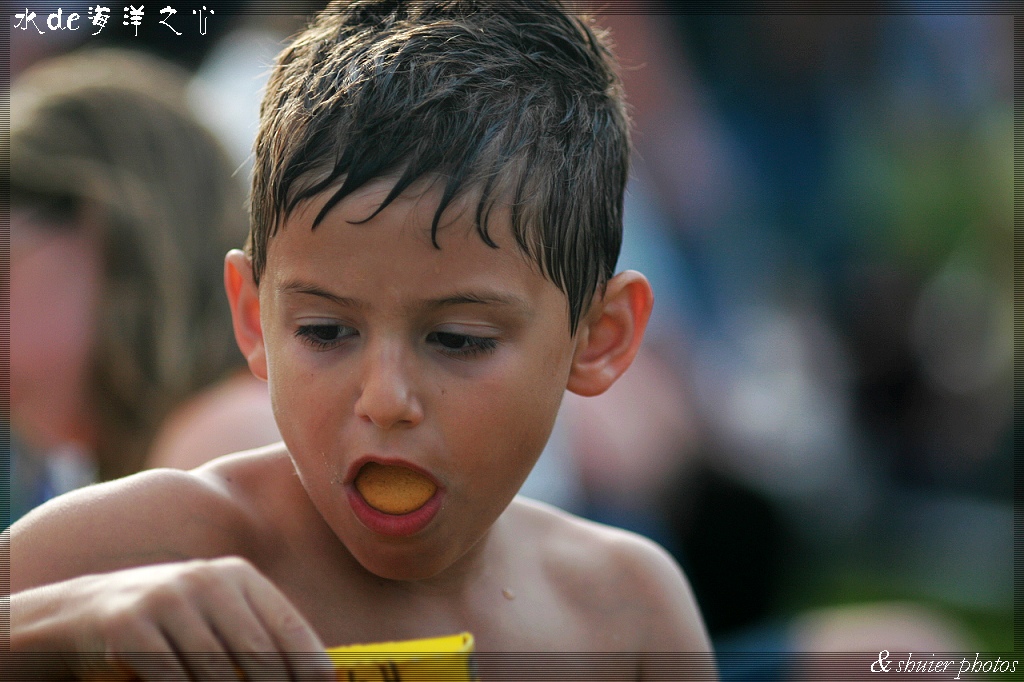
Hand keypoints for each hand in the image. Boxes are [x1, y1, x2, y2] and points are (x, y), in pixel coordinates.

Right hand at [9, 556, 334, 680]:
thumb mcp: (216, 614)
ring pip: (217, 676)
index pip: (291, 634)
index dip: (309, 675)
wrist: (84, 612)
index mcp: (239, 577)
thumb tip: (315, 675)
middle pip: (260, 660)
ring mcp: (167, 600)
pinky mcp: (131, 627)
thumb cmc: (168, 621)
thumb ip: (259, 637)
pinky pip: (174, 680)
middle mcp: (208, 581)